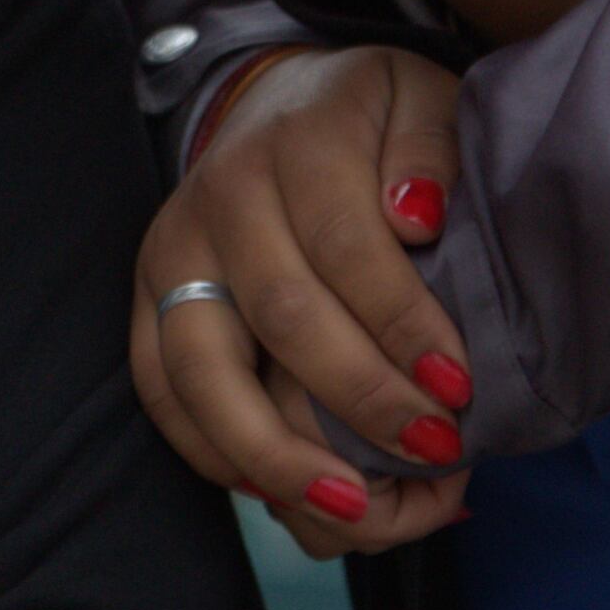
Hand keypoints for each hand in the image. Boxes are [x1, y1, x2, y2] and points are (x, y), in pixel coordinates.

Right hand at [129, 47, 475, 558]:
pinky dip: (214, 452)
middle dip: (360, 399)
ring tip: (351, 507)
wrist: (276, 102)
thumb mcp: (422, 101)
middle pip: (279, 315)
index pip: (346, 245)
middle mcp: (221, 195)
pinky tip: (277, 491)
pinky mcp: (149, 297)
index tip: (460, 389)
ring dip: (276, 451)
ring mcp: (174, 251)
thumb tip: (417, 218)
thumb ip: (431, 147)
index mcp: (298, 141)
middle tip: (432, 449)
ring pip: (199, 369)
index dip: (403, 325)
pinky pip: (161, 391)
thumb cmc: (370, 120)